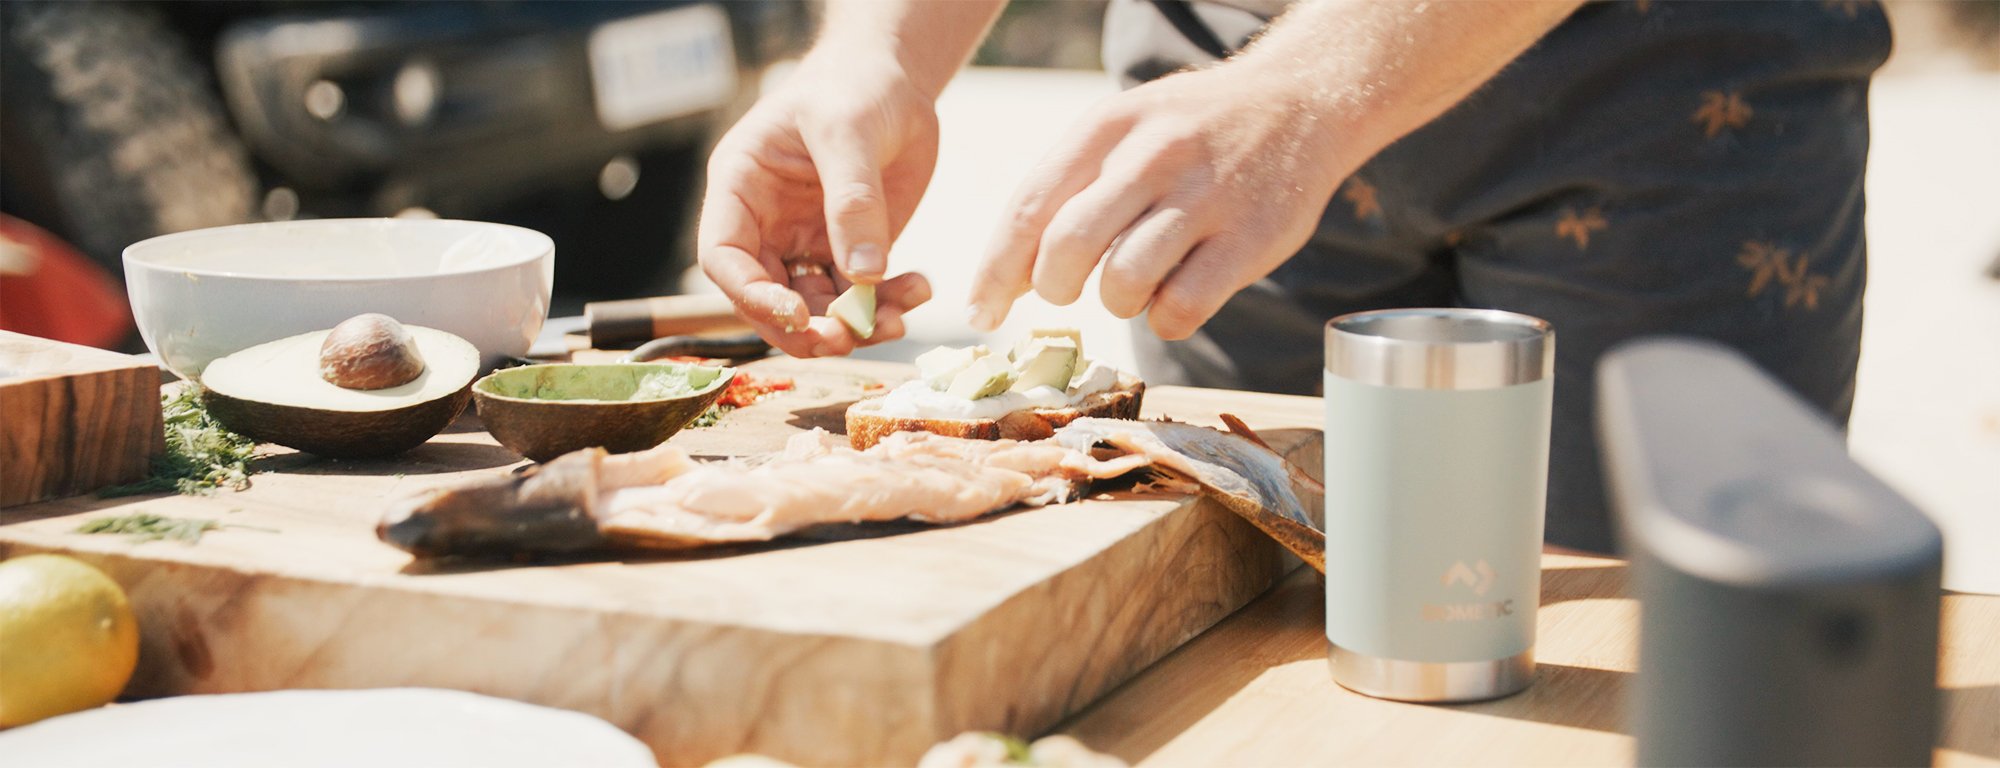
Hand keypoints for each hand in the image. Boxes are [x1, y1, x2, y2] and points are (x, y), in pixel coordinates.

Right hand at [698, 49, 937, 356]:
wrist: (894, 78)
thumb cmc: (854, 87)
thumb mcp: (849, 131)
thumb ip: (853, 200)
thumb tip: (863, 272)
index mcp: (741, 188)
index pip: (724, 258)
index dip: (752, 295)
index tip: (799, 315)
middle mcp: (765, 223)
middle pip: (766, 296)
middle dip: (806, 327)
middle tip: (848, 339)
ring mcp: (805, 240)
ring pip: (816, 305)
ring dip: (853, 323)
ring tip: (899, 318)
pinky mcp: (848, 249)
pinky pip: (858, 294)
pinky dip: (885, 303)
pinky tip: (918, 289)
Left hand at [969, 61, 1353, 339]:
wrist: (1301, 101)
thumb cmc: (1191, 131)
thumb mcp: (1124, 130)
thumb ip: (1068, 189)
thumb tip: (1010, 278)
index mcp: (1108, 125)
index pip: (1031, 206)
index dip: (996, 270)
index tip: (982, 312)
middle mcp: (1153, 155)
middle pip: (1068, 246)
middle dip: (1053, 286)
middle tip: (1067, 291)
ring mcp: (1205, 197)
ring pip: (1123, 282)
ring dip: (1116, 302)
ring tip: (1134, 284)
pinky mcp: (1250, 238)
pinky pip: (1181, 307)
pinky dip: (1165, 318)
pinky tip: (1175, 296)